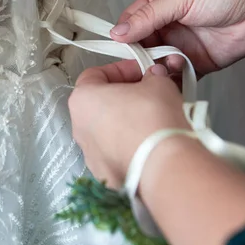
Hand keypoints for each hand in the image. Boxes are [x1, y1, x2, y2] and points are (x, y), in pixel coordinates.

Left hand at [68, 61, 188, 188]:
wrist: (163, 165)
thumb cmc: (153, 119)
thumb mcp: (158, 83)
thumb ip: (153, 75)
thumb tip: (155, 76)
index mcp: (83, 100)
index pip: (96, 74)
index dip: (122, 69)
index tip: (142, 70)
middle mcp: (80, 129)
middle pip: (101, 104)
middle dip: (126, 96)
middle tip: (150, 93)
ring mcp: (91, 156)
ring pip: (108, 131)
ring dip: (127, 121)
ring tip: (154, 119)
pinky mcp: (106, 174)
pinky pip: (117, 153)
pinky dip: (131, 146)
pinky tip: (151, 143)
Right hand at [110, 0, 244, 75]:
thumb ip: (149, 16)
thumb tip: (117, 32)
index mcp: (160, 3)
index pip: (131, 22)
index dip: (123, 36)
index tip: (119, 49)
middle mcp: (168, 26)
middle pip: (141, 47)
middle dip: (138, 58)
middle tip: (139, 66)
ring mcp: (181, 46)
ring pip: (157, 63)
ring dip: (157, 68)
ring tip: (167, 65)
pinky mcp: (196, 64)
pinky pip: (176, 76)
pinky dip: (172, 80)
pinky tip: (175, 76)